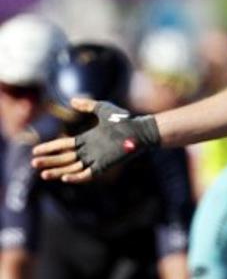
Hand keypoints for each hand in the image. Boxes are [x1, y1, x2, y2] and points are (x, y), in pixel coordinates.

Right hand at [30, 99, 159, 182]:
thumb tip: (72, 101)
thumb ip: (87, 105)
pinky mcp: (104, 166)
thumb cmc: (125, 120)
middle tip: (34, 163)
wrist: (140, 130)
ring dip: (58, 171)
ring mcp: (96, 159)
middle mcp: (89, 151)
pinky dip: (76, 177)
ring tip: (43, 174)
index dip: (49, 148)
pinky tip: (65, 178)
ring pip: (72, 168)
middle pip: (64, 158)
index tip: (35, 150)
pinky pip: (88, 174)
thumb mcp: (103, 109)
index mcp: (87, 140)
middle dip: (49, 161)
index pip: (63, 146)